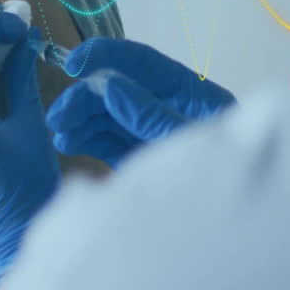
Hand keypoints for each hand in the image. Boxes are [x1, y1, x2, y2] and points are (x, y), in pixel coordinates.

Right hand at [46, 38, 235, 166]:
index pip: (143, 62)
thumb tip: (110, 84)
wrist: (231, 234)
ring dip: (80, 118)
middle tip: (58, 115)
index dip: (106, 55)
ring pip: (107, 114)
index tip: (72, 63)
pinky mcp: (136, 157)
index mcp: (191, 94)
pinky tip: (66, 141)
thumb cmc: (223, 177)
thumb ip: (151, 115)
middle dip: (85, 97)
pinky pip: (106, 140)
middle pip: (118, 88)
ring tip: (59, 131)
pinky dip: (84, 138)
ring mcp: (150, 133)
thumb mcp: (190, 142)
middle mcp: (168, 108)